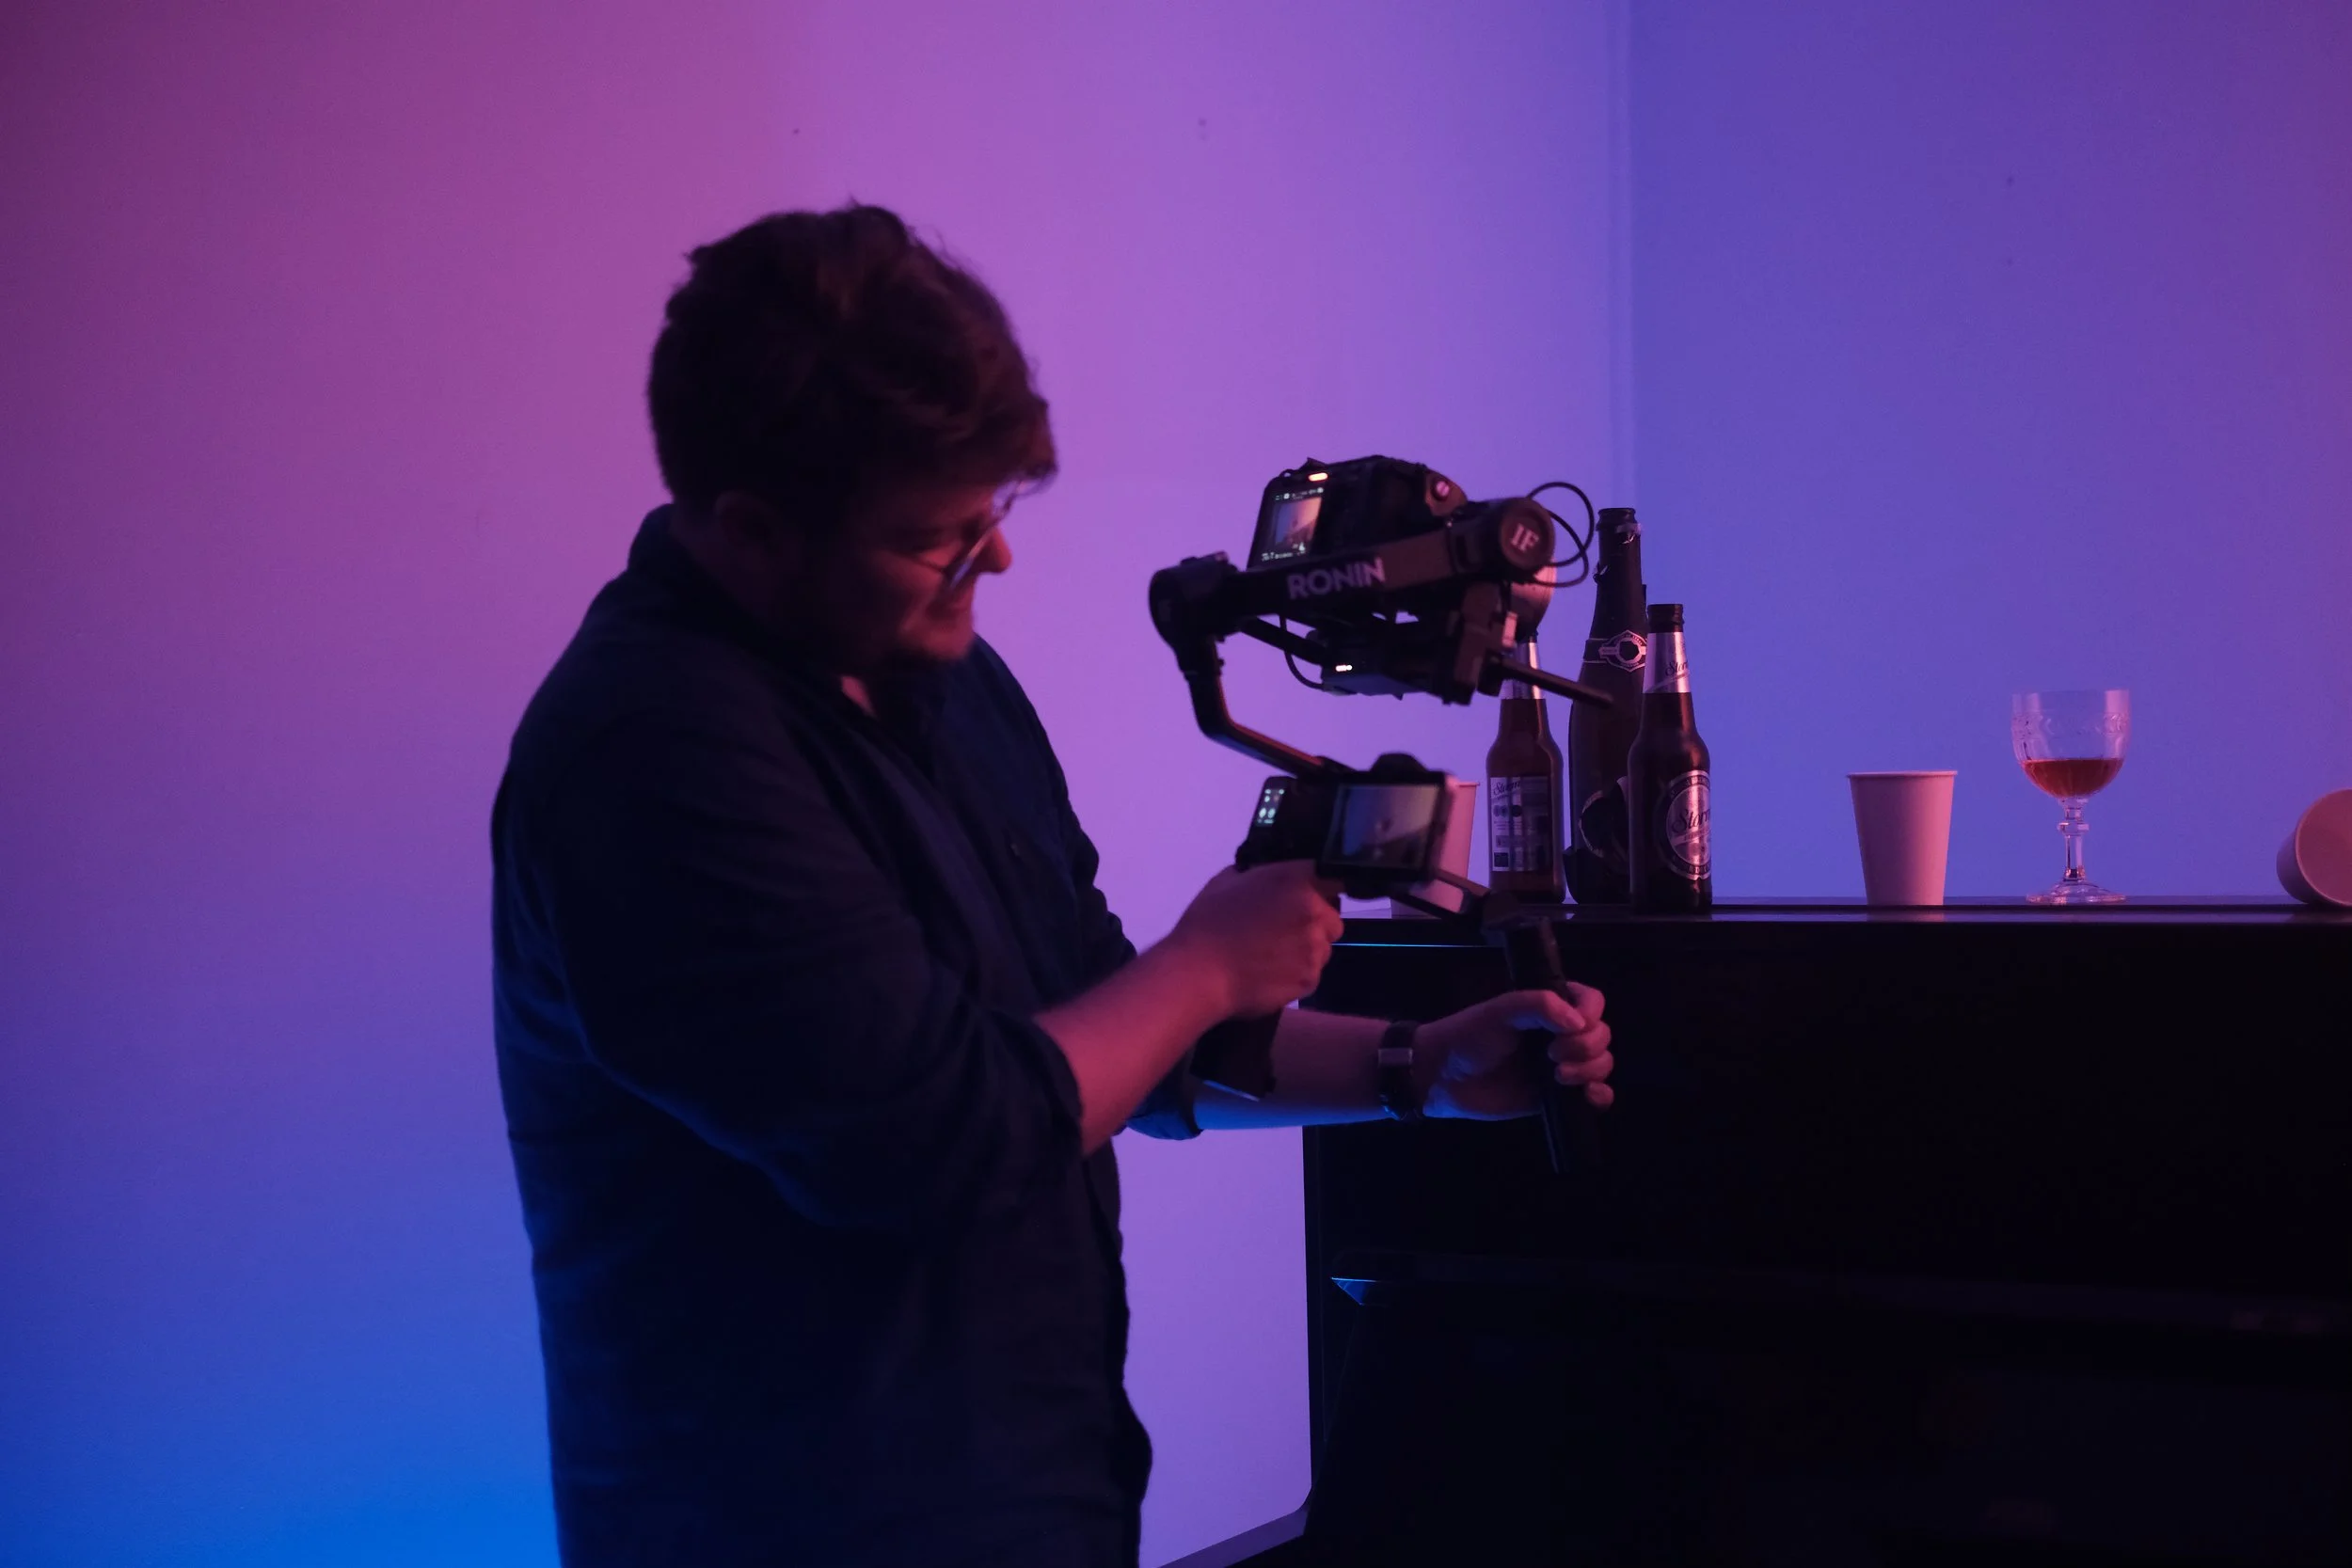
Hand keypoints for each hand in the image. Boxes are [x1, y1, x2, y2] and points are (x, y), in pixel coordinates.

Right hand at [1167, 861, 1344, 1018]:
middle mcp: (1314, 912)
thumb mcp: (1227, 881)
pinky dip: (1297, 975)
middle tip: (1285, 931)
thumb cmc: (1207, 922)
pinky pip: (1312, 974)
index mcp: (1296, 880)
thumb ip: (1258, 875)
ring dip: (1306, 950)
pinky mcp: (1309, 979)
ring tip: (1274, 957)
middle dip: (1315, 924)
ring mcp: (1315, 948)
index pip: (1333, 878)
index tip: (1307, 899)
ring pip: (1324, 948)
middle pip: (1332, 918)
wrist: (1200, 972)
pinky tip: (1271, 975)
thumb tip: (1265, 877)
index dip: (1321, 890)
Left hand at [1416, 983, 1612, 1119]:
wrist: (1442, 1078)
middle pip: (1601, 1035)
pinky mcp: (1558, 1097)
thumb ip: (1538, 1005)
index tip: (1573, 1025)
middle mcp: (1560, 1034)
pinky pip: (1595, 1095)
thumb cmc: (1468, 1036)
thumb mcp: (1499, 1012)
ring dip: (1590, 1070)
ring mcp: (1561, 1066)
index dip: (1591, 1013)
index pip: (1592, 1002)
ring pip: (1601, 1064)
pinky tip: (1588, 1096)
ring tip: (1558, 1077)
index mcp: (1549, 1008)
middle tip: (1551, 1055)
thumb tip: (1578, 1023)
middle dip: (1586, 1046)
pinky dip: (1600, 1096)